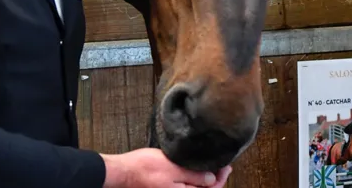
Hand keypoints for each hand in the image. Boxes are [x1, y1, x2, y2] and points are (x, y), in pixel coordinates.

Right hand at [101, 148, 232, 187]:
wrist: (124, 171)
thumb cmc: (145, 169)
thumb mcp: (174, 168)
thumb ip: (195, 176)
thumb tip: (213, 179)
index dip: (222, 179)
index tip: (227, 166)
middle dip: (215, 179)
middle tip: (222, 165)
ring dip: (204, 179)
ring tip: (210, 165)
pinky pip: (184, 186)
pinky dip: (192, 179)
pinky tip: (194, 168)